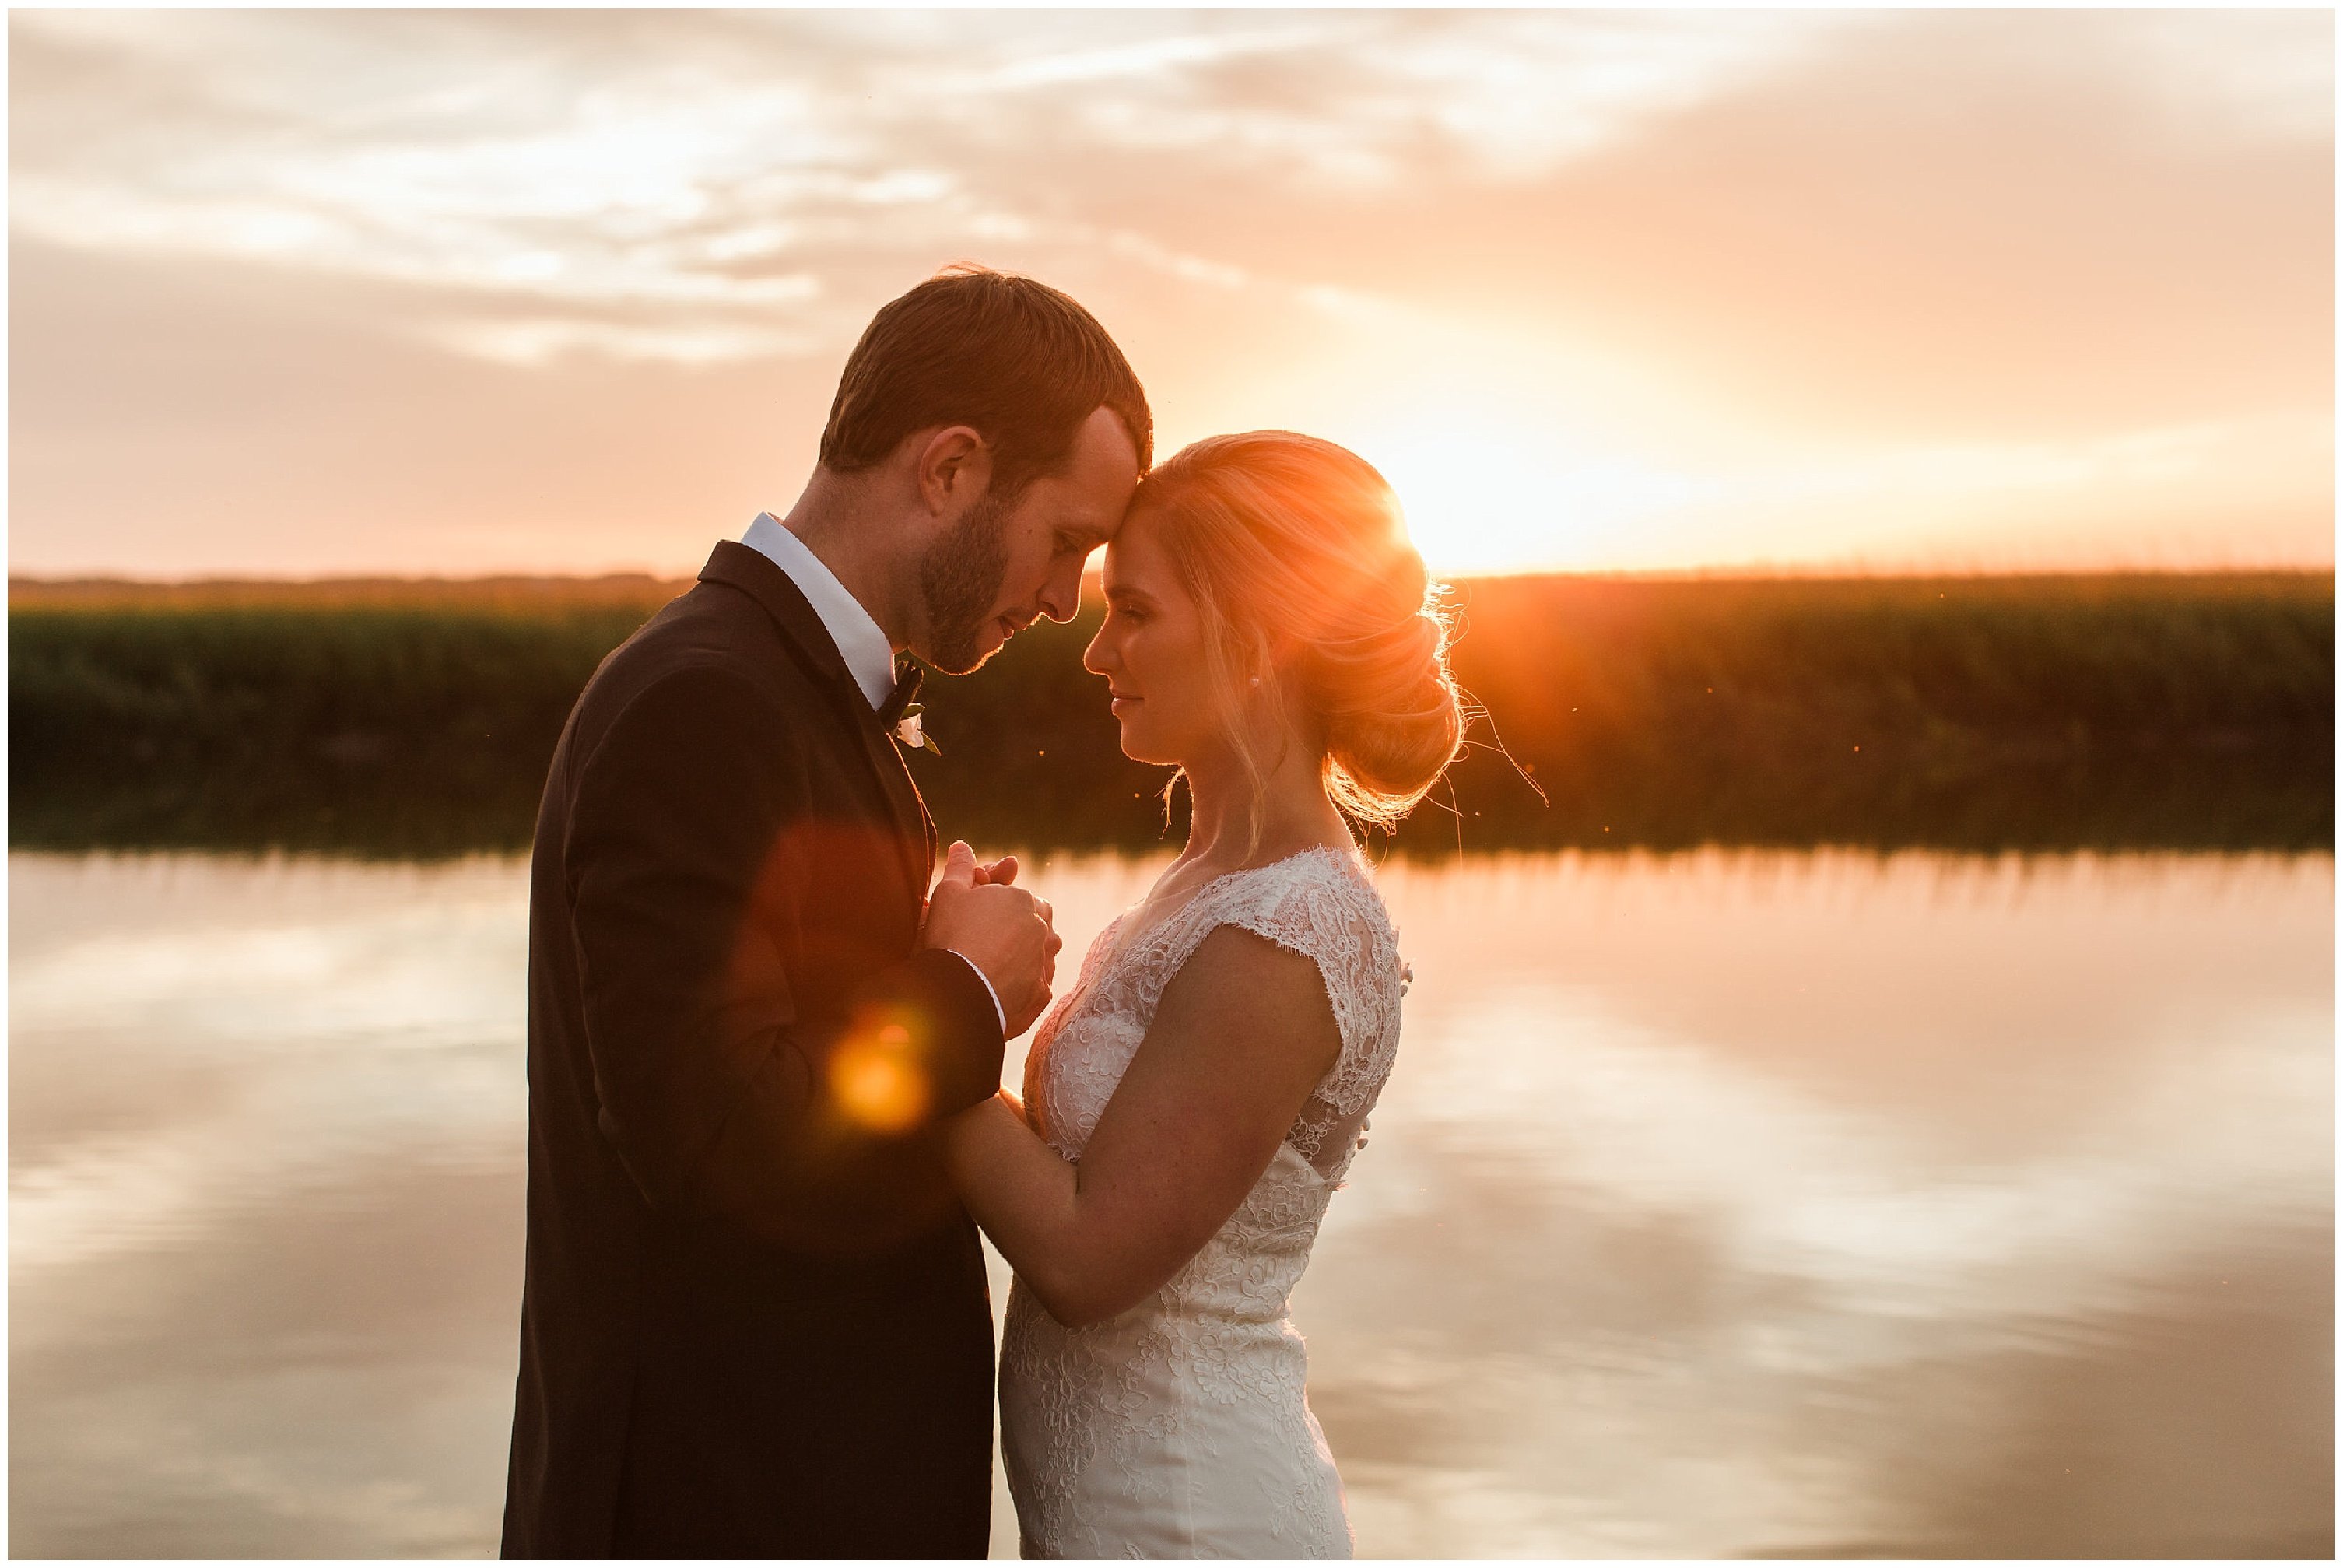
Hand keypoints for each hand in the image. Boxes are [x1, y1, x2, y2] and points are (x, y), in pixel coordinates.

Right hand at [925, 841, 1060, 1037]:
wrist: (959, 986)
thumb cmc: (952, 934)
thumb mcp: (949, 892)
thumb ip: (959, 867)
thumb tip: (962, 845)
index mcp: (1022, 898)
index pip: (1016, 896)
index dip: (997, 906)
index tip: (977, 919)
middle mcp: (1040, 926)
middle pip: (1034, 921)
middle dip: (1019, 926)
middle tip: (990, 938)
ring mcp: (1044, 958)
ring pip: (1041, 951)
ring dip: (1027, 952)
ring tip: (998, 961)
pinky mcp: (1041, 988)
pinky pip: (1039, 982)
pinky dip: (1027, 981)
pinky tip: (1006, 984)